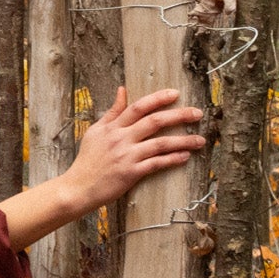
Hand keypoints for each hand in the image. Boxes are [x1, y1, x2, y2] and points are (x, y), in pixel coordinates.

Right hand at [68, 86, 206, 210]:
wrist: (78, 187)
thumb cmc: (87, 160)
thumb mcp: (96, 131)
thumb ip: (112, 111)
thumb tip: (122, 90)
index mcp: (113, 127)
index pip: (139, 107)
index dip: (158, 98)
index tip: (175, 94)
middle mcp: (121, 138)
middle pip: (154, 121)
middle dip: (179, 116)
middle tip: (197, 113)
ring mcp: (127, 156)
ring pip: (160, 143)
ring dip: (183, 141)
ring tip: (200, 140)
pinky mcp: (131, 173)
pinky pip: (156, 164)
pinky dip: (172, 159)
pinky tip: (185, 157)